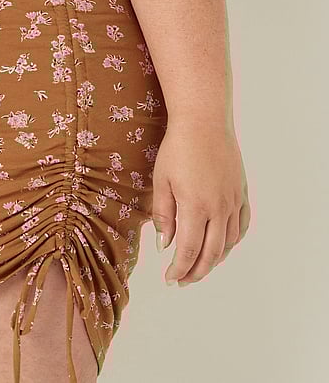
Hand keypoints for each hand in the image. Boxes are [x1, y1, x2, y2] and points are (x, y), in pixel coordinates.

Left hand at [152, 123, 250, 286]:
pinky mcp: (241, 193)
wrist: (204, 122)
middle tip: (182, 281)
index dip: (179, 269)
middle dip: (196, 272)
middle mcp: (218, 209)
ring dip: (215, 260)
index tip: (170, 278)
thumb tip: (165, 245)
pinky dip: (232, 241)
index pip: (189, 251)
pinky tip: (223, 246)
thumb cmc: (177, 148)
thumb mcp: (161, 180)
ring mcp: (233, 202)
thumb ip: (164, 215)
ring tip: (200, 267)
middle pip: (211, 254)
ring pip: (228, 243)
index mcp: (196, 207)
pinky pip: (241, 225)